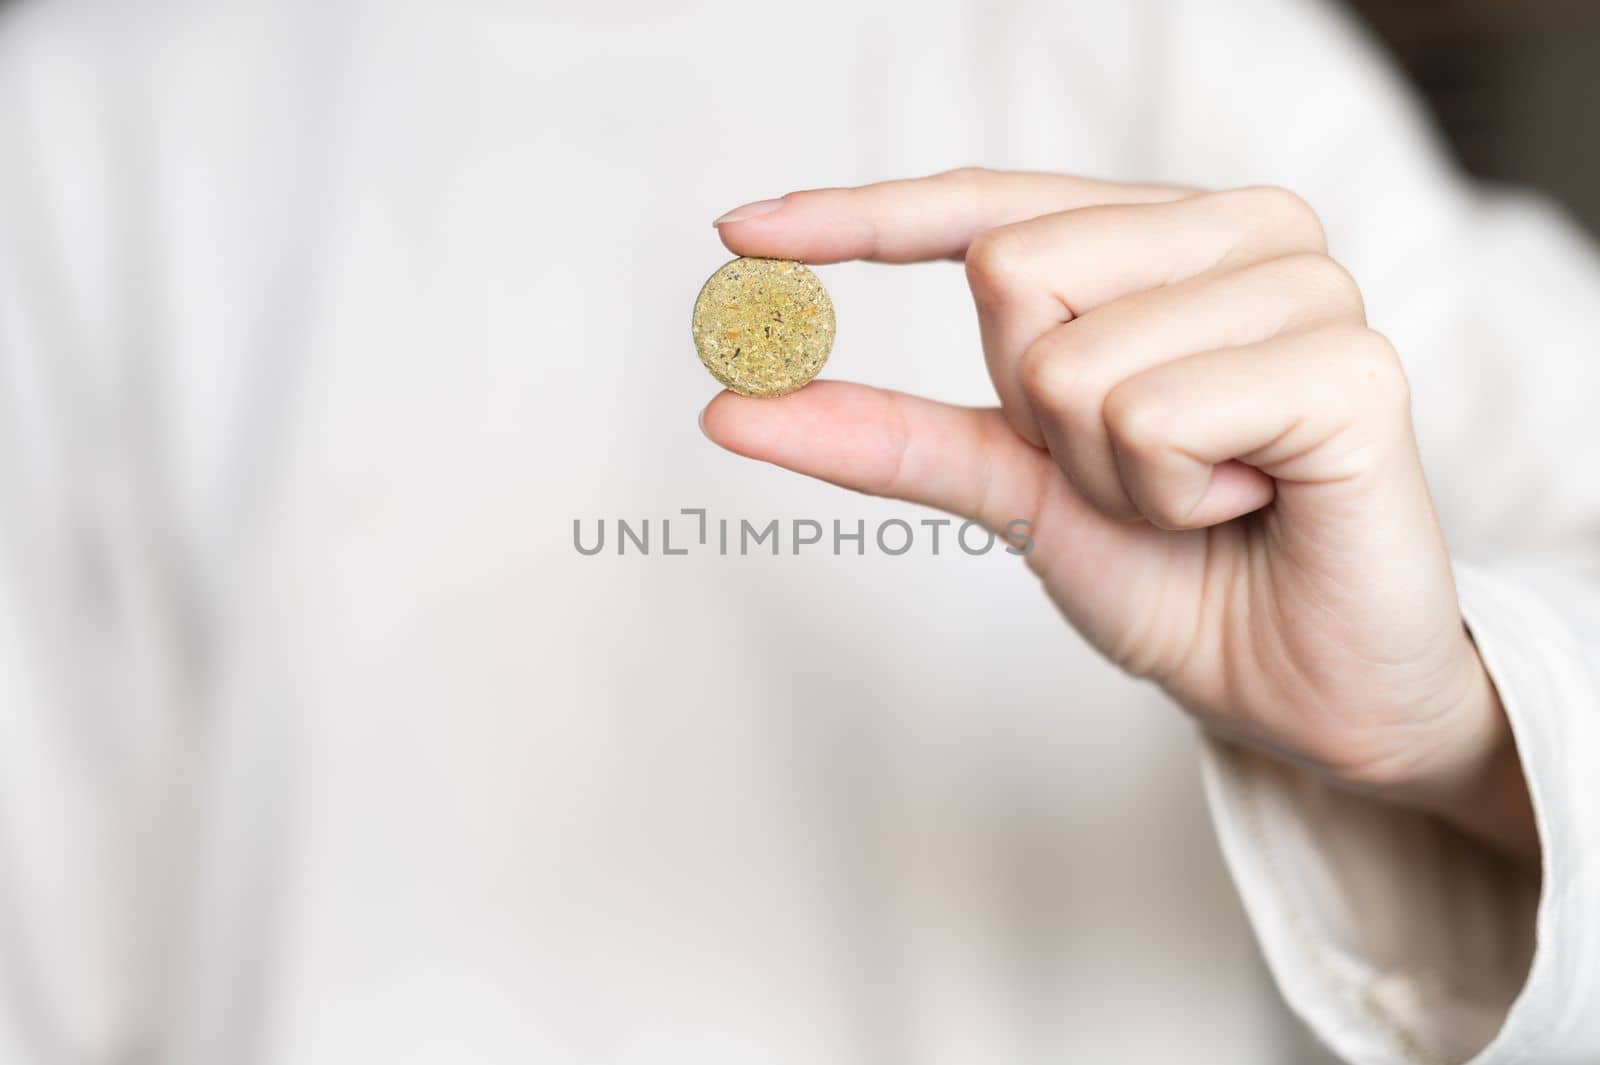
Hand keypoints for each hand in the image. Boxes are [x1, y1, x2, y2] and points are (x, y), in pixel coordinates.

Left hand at [703, 169, 1535, 859]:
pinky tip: (1253, 503)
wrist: (1300, 691)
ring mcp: (1305, 283)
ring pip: (1070, 360)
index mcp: (1166, 237)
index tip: (739, 235)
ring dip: (1111, 472)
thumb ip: (889, 435)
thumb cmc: (1177, 575)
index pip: (989, 207)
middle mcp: (1241, 228)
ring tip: (1206, 494)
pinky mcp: (1352, 363)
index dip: (860, 219)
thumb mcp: (1013, 490)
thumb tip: (731, 404)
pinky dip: (1171, 495)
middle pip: (1012, 270)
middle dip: (1040, 416)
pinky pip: (1153, 415)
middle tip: (1144, 471)